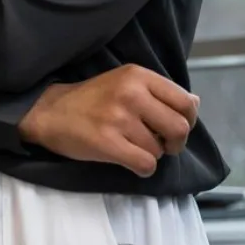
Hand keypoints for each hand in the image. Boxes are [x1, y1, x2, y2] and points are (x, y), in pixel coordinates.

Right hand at [18, 65, 199, 177]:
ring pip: (159, 150)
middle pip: (179, 128)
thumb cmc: (92, 99)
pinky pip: (145, 165)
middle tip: (160, 145)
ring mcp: (119, 117)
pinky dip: (142, 169)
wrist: (49, 112)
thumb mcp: (125, 82)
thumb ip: (159, 92)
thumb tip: (195, 103)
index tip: (172, 128)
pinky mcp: (107, 142)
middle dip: (175, 144)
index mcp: (138, 75)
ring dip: (150, 155)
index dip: (187, 121)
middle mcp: (131, 93)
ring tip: (131, 146)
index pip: (186, 102)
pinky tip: (129, 161)